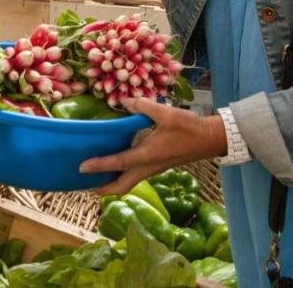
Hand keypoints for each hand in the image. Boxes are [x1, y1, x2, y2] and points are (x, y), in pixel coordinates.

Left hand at [78, 98, 227, 194]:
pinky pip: (136, 175)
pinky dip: (123, 175)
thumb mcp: (165, 113)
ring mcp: (154, 168)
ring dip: (113, 184)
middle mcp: (149, 166)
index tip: (81, 168)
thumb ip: (142, 106)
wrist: (211, 139)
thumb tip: (123, 102)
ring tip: (96, 178)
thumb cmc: (189, 127)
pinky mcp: (158, 166)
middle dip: (104, 189)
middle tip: (86, 186)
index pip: (118, 163)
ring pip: (130, 182)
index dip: (99, 165)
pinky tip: (117, 165)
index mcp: (148, 155)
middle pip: (123, 186)